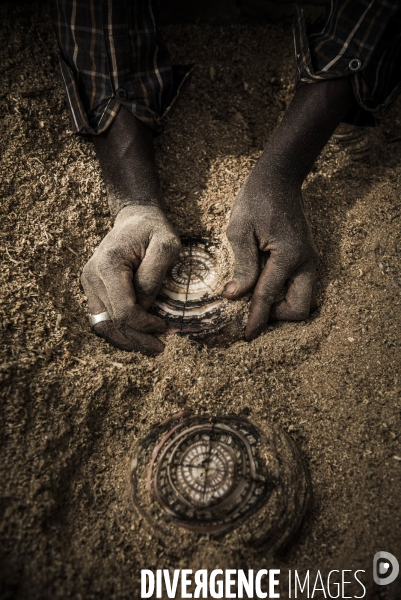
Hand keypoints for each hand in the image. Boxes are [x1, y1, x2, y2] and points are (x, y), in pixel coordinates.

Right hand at [81, 205, 179, 354]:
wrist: (135, 218)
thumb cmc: (154, 230)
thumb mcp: (166, 246)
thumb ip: (154, 277)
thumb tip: (144, 308)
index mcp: (109, 265)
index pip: (124, 310)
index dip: (145, 325)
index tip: (165, 327)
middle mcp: (92, 276)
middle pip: (112, 322)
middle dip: (137, 339)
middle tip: (160, 349)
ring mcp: (89, 283)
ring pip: (101, 326)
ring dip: (124, 342)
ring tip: (148, 348)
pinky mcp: (93, 289)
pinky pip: (101, 319)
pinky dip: (117, 332)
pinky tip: (136, 338)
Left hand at [223, 172, 317, 340]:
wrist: (279, 179)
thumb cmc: (256, 200)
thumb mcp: (240, 231)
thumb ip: (242, 266)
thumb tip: (235, 296)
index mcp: (288, 256)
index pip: (268, 297)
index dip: (256, 319)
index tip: (247, 336)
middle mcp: (305, 262)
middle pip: (299, 309)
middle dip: (277, 316)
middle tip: (253, 310)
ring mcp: (309, 260)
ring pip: (303, 300)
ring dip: (282, 306)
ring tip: (255, 298)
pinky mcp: (305, 258)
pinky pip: (299, 287)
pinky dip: (284, 294)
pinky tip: (263, 285)